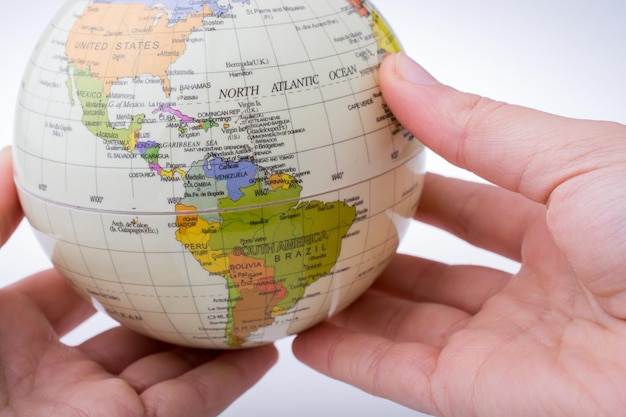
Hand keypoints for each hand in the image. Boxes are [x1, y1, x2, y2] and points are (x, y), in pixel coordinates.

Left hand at [0, 147, 276, 416]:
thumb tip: (21, 156)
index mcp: (7, 340)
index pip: (70, 292)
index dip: (107, 257)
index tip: (146, 223)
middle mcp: (56, 377)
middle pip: (132, 329)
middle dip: (171, 295)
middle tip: (215, 253)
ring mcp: (98, 410)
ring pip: (173, 367)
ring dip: (214, 335)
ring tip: (253, 293)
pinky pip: (194, 403)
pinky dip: (231, 376)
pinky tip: (261, 347)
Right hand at [293, 53, 625, 416]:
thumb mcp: (572, 160)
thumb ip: (479, 126)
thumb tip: (402, 77)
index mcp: (566, 228)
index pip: (474, 205)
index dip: (420, 184)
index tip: (367, 162)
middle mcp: (533, 291)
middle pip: (435, 269)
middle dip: (381, 246)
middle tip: (327, 220)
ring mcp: (502, 346)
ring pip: (408, 323)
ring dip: (357, 302)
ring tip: (304, 272)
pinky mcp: (479, 395)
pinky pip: (398, 375)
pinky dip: (349, 358)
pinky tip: (307, 335)